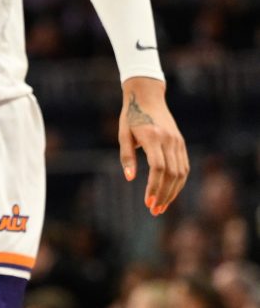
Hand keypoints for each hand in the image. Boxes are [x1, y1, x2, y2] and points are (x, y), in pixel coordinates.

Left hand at [118, 77, 188, 214]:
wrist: (147, 97)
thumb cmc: (131, 116)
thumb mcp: (123, 134)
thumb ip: (126, 156)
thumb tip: (129, 178)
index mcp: (153, 137)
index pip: (157, 168)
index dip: (154, 187)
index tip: (148, 203)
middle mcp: (169, 140)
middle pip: (171, 174)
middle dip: (164, 195)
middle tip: (154, 210)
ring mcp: (178, 142)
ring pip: (181, 173)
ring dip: (172, 192)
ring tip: (161, 206)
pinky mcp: (181, 143)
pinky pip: (184, 167)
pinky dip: (178, 182)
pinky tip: (169, 193)